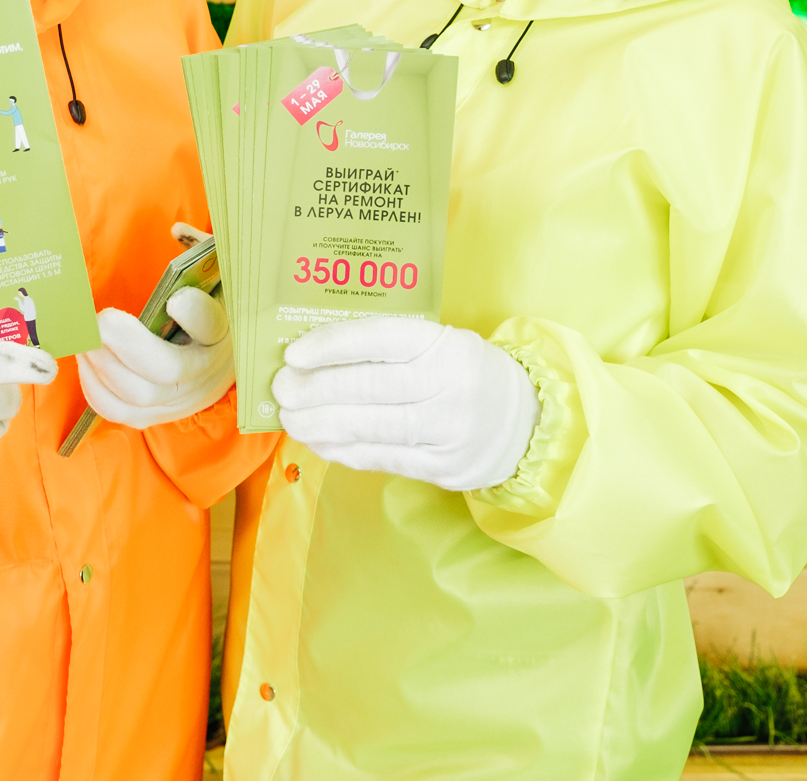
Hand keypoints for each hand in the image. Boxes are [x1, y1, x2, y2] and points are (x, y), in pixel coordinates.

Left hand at [76, 226, 233, 427]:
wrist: (222, 362)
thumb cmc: (210, 308)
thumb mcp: (216, 278)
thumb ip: (200, 250)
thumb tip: (176, 230)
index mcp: (223, 329)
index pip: (212, 325)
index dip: (194, 314)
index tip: (174, 298)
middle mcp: (206, 370)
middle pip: (166, 369)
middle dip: (125, 345)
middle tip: (99, 321)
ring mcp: (182, 399)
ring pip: (137, 394)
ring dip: (102, 365)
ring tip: (85, 340)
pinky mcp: (158, 416)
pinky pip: (119, 412)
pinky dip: (95, 388)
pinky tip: (86, 361)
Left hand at [272, 317, 537, 491]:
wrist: (524, 422)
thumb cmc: (464, 373)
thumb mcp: (442, 344)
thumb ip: (390, 348)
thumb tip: (317, 356)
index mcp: (445, 345)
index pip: (380, 339)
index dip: (332, 345)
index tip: (294, 353)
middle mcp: (448, 386)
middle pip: (368, 387)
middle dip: (316, 389)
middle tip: (283, 388)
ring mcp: (447, 431)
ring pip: (371, 427)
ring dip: (321, 424)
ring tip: (292, 419)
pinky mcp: (443, 466)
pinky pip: (382, 458)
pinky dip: (344, 450)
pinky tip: (320, 442)